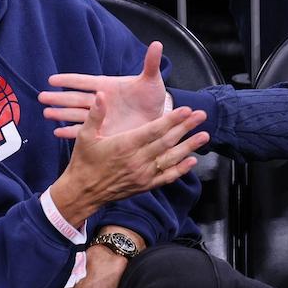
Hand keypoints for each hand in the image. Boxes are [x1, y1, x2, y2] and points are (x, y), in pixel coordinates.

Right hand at [41, 42, 168, 137]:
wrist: (157, 119)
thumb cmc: (152, 96)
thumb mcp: (151, 80)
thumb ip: (150, 64)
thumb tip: (157, 44)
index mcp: (108, 86)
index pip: (84, 82)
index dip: (69, 80)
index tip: (52, 79)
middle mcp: (101, 101)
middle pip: (75, 99)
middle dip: (59, 98)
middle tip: (41, 97)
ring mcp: (101, 117)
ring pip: (76, 115)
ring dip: (61, 114)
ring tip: (46, 113)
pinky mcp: (104, 133)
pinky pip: (84, 132)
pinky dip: (71, 132)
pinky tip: (57, 133)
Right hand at [50, 91, 208, 225]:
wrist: (82, 192)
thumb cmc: (83, 161)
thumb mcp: (85, 136)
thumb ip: (95, 115)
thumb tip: (101, 94)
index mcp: (124, 145)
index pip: (153, 130)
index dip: (171, 119)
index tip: (186, 109)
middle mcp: (137, 160)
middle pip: (167, 142)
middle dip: (186, 128)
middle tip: (202, 115)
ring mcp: (143, 174)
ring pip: (170, 159)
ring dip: (189, 147)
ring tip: (204, 136)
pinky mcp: (144, 186)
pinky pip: (166, 177)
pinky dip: (180, 170)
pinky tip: (192, 161)